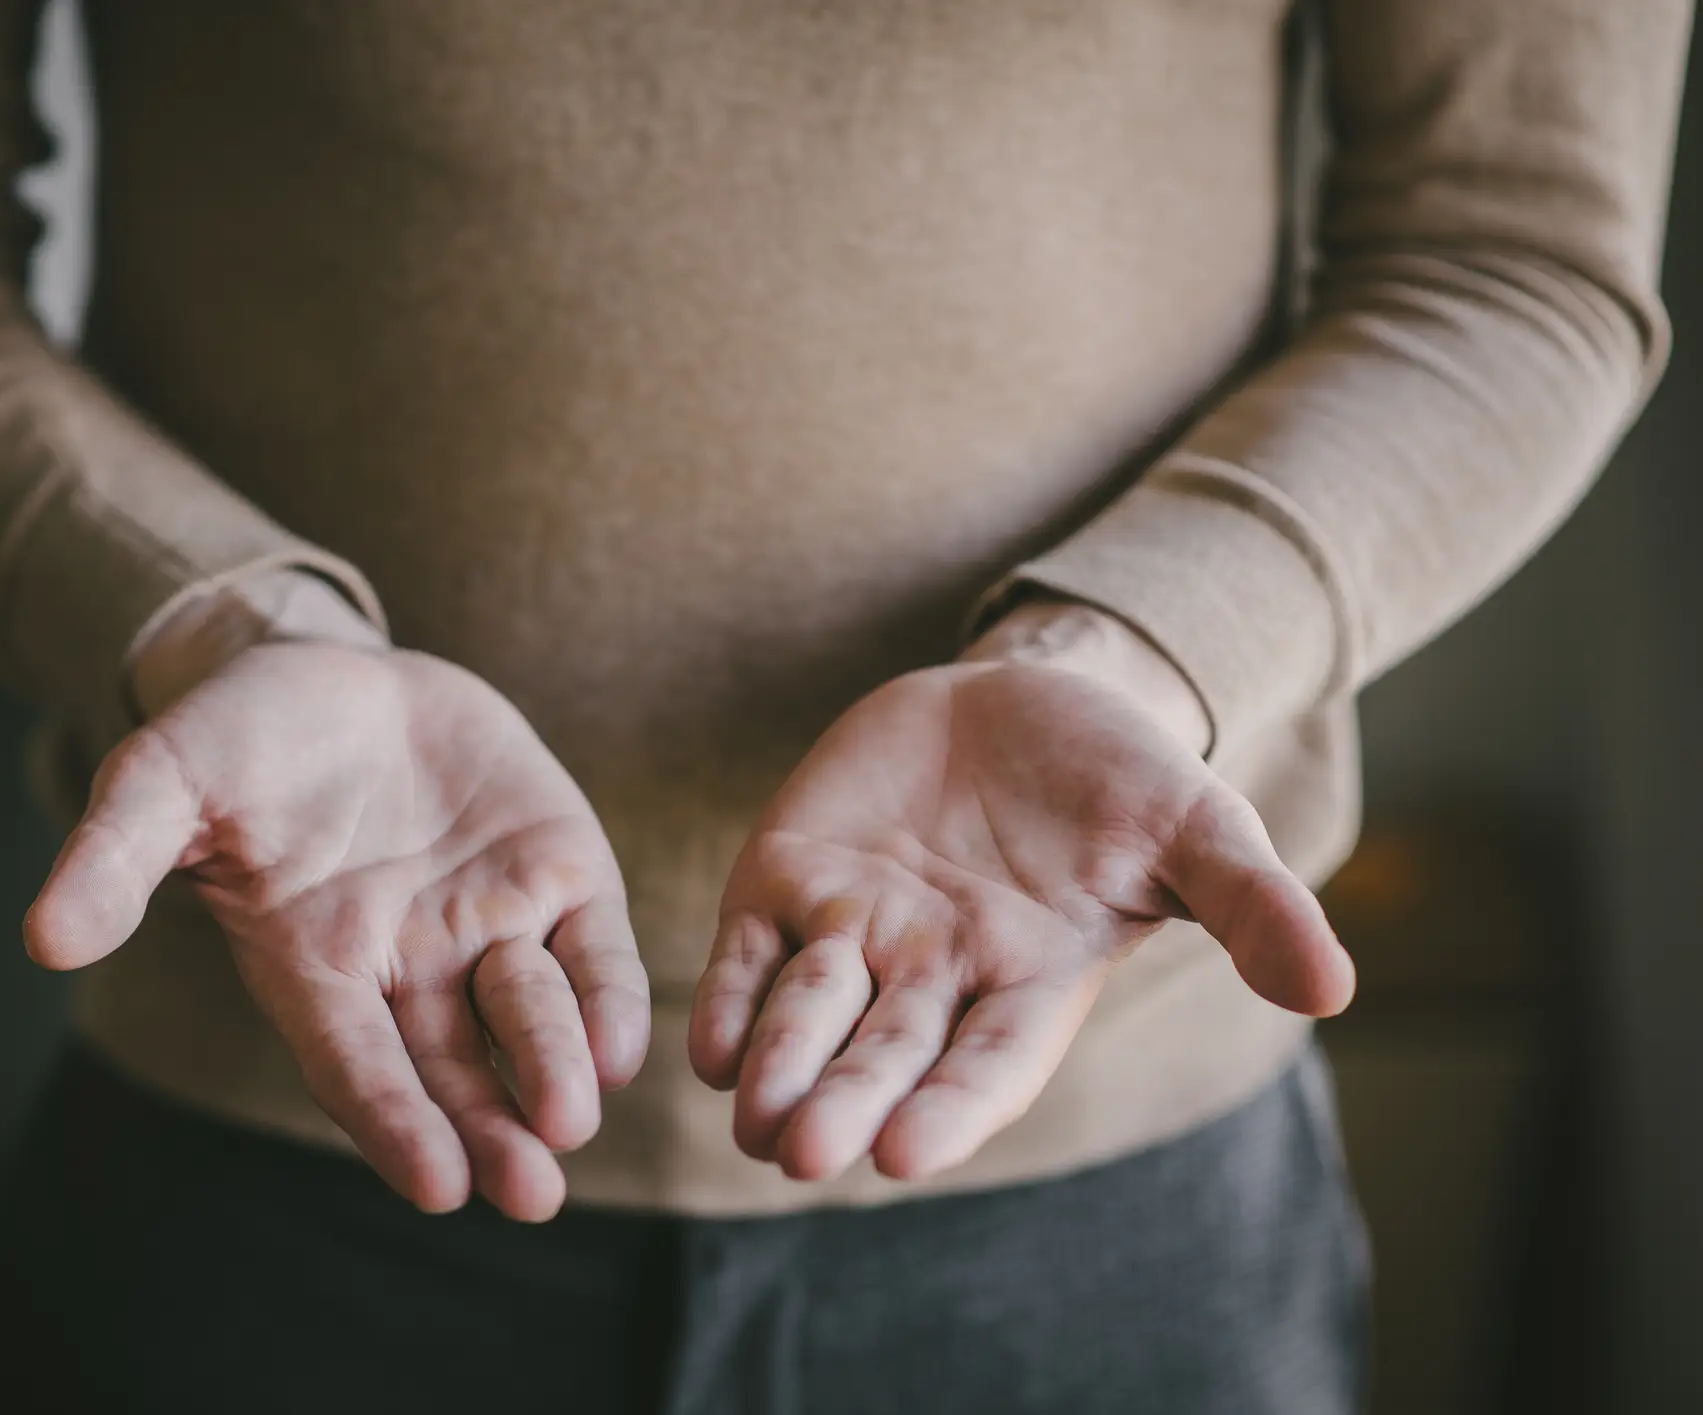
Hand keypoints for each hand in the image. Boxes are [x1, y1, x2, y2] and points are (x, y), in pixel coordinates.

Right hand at [25, 642, 650, 1220]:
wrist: (334, 673)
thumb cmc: (237, 740)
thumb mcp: (165, 781)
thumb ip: (115, 857)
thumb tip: (41, 939)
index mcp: (317, 967)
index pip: (358, 1065)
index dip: (394, 1121)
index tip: (434, 1185)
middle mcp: (411, 967)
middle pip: (456, 1071)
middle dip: (492, 1132)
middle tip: (528, 1192)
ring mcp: (490, 923)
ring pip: (531, 1017)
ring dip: (555, 1071)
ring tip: (570, 1123)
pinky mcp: (558, 872)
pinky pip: (593, 949)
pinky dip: (608, 998)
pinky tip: (626, 1047)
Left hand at [688, 603, 1353, 1182]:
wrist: (1026, 695)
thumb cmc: (1123, 776)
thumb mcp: (1198, 829)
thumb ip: (1250, 908)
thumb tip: (1335, 990)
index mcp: (1028, 985)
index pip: (986, 1066)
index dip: (950, 1109)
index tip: (906, 1152)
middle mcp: (933, 977)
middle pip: (882, 1058)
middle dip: (845, 1105)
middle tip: (805, 1153)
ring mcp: (856, 931)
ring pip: (806, 1017)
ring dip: (779, 1067)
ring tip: (754, 1117)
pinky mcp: (791, 878)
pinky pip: (751, 955)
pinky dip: (731, 999)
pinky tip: (707, 1043)